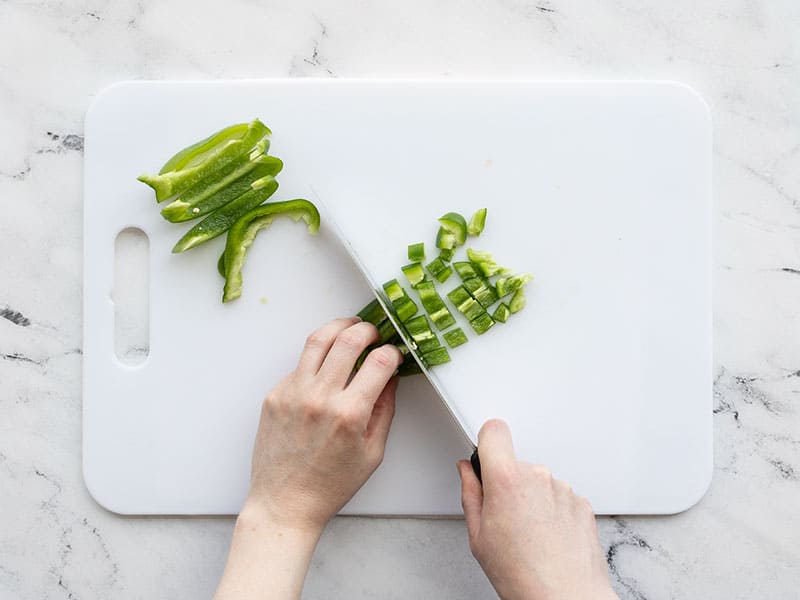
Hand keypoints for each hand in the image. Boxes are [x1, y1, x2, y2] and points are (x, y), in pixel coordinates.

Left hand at [215, 317, 401, 599]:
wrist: (284, 502)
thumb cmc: (330, 484)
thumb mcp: (372, 452)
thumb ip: (384, 409)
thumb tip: (390, 377)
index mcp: (349, 414)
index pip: (379, 361)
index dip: (393, 352)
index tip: (394, 354)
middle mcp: (320, 397)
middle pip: (348, 340)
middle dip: (368, 329)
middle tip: (373, 333)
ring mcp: (293, 393)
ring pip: (318, 340)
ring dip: (339, 327)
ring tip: (349, 329)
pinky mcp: (275, 394)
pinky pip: (300, 364)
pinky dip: (317, 358)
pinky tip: (325, 367)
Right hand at [458, 420, 616, 599]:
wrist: (565, 597)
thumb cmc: (522, 574)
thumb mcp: (478, 536)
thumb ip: (471, 494)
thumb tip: (467, 472)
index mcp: (507, 480)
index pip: (494, 431)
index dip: (487, 441)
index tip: (485, 453)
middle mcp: (538, 476)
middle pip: (516, 463)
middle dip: (508, 483)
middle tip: (506, 519)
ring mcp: (563, 488)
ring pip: (539, 481)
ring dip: (533, 499)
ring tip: (530, 534)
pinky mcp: (582, 502)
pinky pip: (559, 496)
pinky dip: (553, 511)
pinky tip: (548, 537)